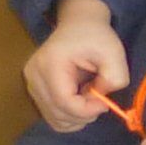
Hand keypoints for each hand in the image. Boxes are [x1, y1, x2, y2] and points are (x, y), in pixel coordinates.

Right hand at [22, 0, 130, 130]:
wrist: (78, 25)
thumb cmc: (95, 36)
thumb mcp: (114, 52)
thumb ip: (114, 78)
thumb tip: (100, 99)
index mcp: (50, 63)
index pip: (64, 101)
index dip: (87, 110)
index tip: (105, 103)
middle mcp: (34, 75)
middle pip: (58, 113)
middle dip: (84, 114)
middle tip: (100, 99)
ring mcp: (31, 84)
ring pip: (55, 119)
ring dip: (78, 116)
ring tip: (89, 96)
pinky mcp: (34, 91)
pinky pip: (53, 116)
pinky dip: (70, 116)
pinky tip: (80, 100)